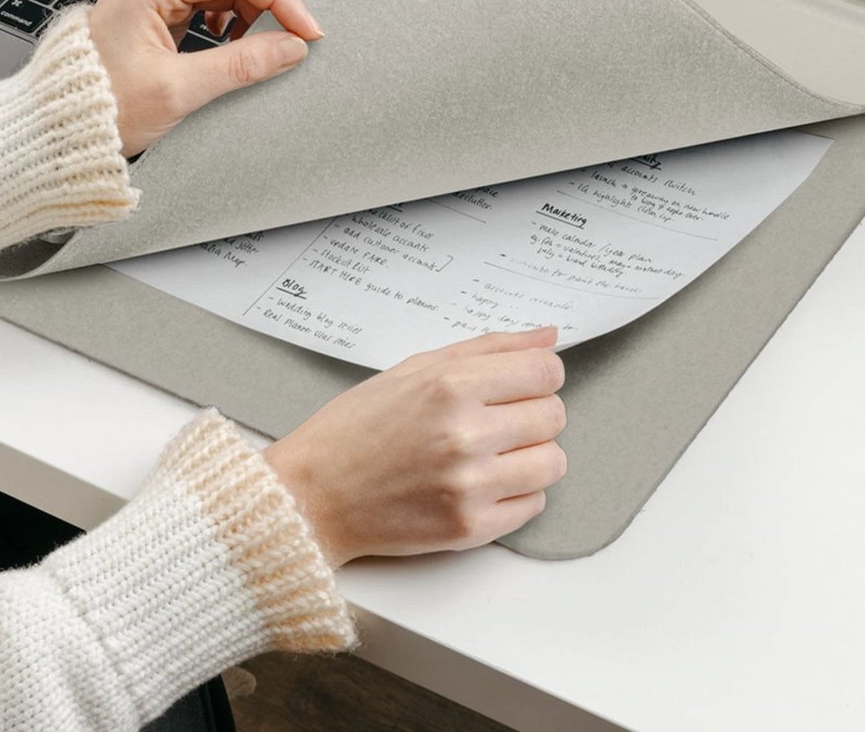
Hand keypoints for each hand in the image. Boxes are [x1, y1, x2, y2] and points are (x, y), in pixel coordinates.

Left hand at [86, 0, 323, 156]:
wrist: (58, 131)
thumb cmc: (97, 109)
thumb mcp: (179, 90)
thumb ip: (241, 65)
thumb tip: (289, 48)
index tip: (305, 29)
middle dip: (268, 6)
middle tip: (295, 40)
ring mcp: (150, 1)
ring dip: (250, 17)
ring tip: (262, 50)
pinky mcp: (154, 20)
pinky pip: (205, 10)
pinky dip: (231, 27)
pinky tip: (234, 50)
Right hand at [264, 327, 567, 564]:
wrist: (310, 497)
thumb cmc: (356, 428)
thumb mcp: (415, 368)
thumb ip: (488, 348)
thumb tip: (549, 336)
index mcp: (451, 385)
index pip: (546, 372)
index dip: (540, 374)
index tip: (523, 382)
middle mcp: (465, 434)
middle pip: (554, 416)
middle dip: (533, 412)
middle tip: (497, 419)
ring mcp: (469, 485)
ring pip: (553, 462)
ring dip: (531, 455)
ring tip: (492, 453)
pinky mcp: (469, 528)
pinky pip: (534, 505)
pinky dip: (516, 494)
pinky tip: (481, 483)